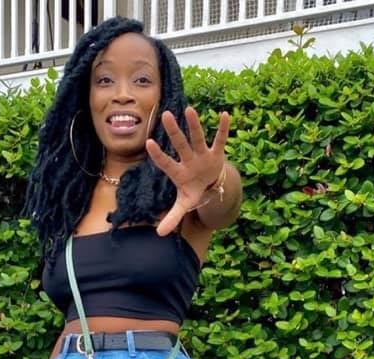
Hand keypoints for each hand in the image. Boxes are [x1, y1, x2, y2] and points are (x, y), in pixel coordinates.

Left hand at [146, 106, 229, 236]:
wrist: (209, 184)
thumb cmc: (192, 190)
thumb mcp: (184, 204)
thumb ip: (172, 217)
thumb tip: (159, 234)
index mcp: (178, 172)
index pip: (166, 163)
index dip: (159, 155)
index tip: (149, 143)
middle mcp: (188, 160)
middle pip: (180, 144)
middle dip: (174, 131)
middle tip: (165, 115)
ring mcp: (202, 155)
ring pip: (197, 138)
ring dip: (194, 125)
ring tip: (189, 109)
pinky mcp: (216, 154)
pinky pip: (220, 140)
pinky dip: (223, 129)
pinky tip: (225, 114)